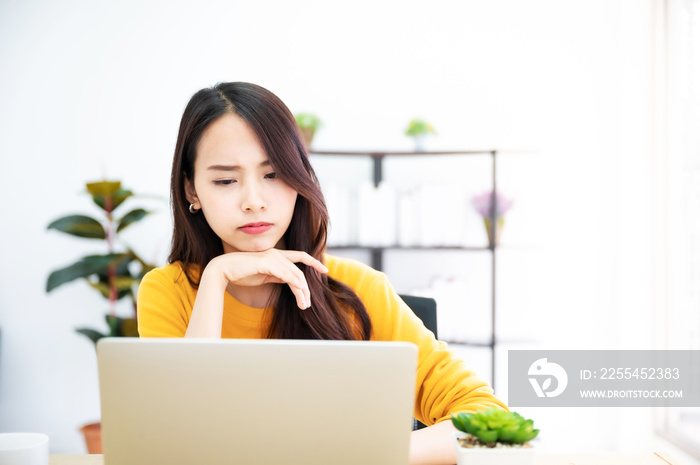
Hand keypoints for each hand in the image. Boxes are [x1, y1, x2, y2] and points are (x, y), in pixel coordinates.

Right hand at [206, 249, 327, 308]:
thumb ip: (277, 276)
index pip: (300, 256)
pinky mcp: (267, 262)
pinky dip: (295, 283)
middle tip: (307, 303)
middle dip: (306, 288)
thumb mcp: (263, 276)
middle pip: (299, 271)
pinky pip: (286, 274)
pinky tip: (300, 292)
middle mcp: (276, 254)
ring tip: (304, 305)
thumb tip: (290, 282)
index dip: (313, 262)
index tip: (325, 270)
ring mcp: (272, 257)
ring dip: (302, 291)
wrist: (222, 270)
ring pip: (295, 275)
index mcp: (276, 255)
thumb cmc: (240, 274)